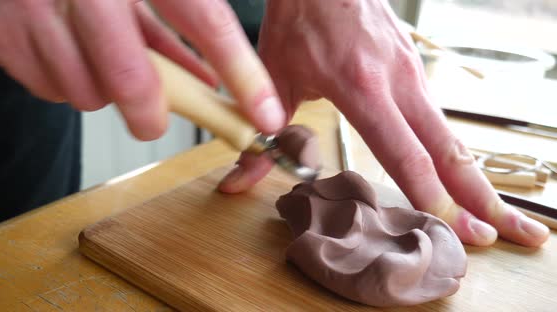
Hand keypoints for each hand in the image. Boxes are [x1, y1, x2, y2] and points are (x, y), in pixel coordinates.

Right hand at [0, 0, 284, 139]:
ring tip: (93, 55)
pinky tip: (63, 51)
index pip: (203, 17)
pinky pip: (50, 88)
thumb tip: (207, 77)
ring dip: (102, 89)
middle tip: (153, 119)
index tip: (263, 111)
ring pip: (88, 93)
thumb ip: (172, 25)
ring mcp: (35, 9)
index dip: (240, 71)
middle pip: (131, 78)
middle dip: (150, 112)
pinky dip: (65, 81)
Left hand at [218, 0, 548, 246]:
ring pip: (452, 135)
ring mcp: (413, 72)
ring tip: (496, 214)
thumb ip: (259, 140)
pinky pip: (439, 118)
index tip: (456, 230)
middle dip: (480, 197)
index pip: (404, 153)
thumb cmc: (299, 21)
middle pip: (449, 149)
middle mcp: (398, 80)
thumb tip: (235, 183)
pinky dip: (454, 153)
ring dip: (475, 178)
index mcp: (361, 87)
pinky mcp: (415, 67)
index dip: (430, 196)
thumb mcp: (273, 79)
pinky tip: (462, 177)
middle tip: (512, 234)